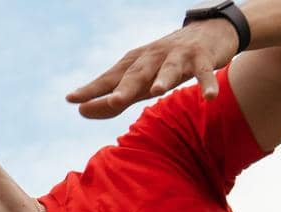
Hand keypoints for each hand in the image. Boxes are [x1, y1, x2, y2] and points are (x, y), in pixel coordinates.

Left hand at [66, 20, 238, 118]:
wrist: (208, 32)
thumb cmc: (166, 62)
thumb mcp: (140, 80)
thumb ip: (114, 97)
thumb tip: (82, 111)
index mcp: (135, 63)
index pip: (111, 78)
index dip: (93, 89)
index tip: (71, 99)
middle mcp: (153, 57)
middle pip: (137, 73)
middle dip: (125, 87)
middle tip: (111, 102)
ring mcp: (178, 56)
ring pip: (169, 69)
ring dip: (163, 79)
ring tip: (156, 92)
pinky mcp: (203, 58)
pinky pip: (205, 72)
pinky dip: (207, 84)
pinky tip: (208, 98)